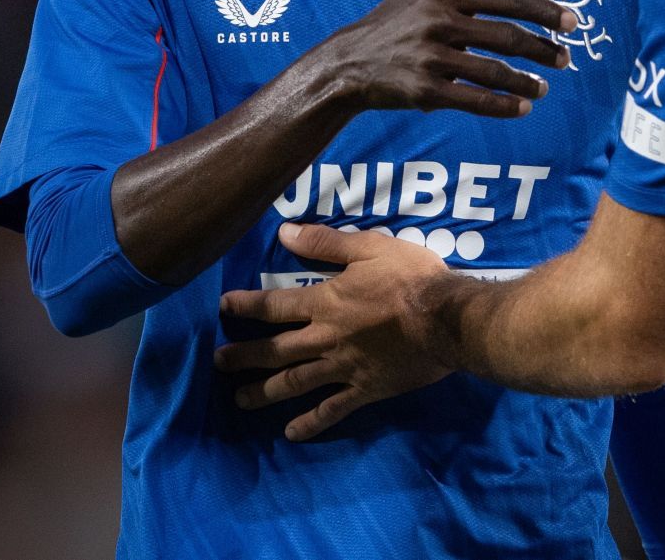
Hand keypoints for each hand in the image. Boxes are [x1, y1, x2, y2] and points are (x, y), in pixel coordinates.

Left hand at [216, 221, 454, 439]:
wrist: (446, 321)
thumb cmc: (411, 279)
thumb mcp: (371, 248)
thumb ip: (327, 243)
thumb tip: (284, 231)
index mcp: (325, 303)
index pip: (274, 305)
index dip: (246, 305)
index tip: (222, 308)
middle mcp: (325, 339)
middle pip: (275, 350)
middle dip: (243, 355)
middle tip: (218, 362)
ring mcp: (342, 368)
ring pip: (294, 383)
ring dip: (263, 392)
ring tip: (240, 400)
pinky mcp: (364, 390)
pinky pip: (331, 410)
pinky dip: (310, 423)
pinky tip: (292, 433)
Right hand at [309, 0, 575, 117]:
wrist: (351, 60)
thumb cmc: (401, 11)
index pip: (510, 0)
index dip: (546, 12)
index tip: (572, 23)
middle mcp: (438, 21)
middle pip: (507, 37)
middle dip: (542, 50)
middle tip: (564, 58)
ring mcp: (430, 57)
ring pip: (494, 73)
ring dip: (526, 82)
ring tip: (543, 87)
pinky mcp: (423, 91)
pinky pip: (474, 100)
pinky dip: (503, 106)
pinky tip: (523, 107)